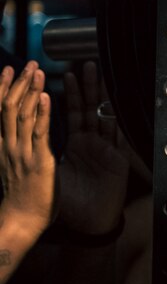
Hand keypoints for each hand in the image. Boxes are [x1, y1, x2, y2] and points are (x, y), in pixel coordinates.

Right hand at [0, 63, 55, 236]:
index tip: (6, 69)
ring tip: (37, 71)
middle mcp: (8, 145)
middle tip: (28, 62)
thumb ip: (12, 146)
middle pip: (9, 107)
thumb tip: (13, 132)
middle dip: (18, 83)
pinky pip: (40, 133)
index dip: (2, 88)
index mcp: (1, 145)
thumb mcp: (10, 165)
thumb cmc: (20, 195)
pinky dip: (42, 113)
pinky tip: (45, 97)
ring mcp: (22, 152)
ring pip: (23, 115)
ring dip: (31, 90)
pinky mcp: (39, 161)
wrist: (21, 220)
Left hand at [54, 63, 128, 236]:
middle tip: (78, 64)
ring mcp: (104, 148)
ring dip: (93, 92)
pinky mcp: (116, 157)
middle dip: (81, 85)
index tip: (45, 76)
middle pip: (84, 107)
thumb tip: (23, 143)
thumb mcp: (50, 172)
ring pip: (98, 114)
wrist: (88, 223)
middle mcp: (89, 143)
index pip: (65, 114)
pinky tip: (104, 102)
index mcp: (74, 145)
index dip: (57, 94)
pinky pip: (111, 133)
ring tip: (88, 70)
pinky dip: (105, 117)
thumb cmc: (70, 202)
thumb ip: (41, 154)